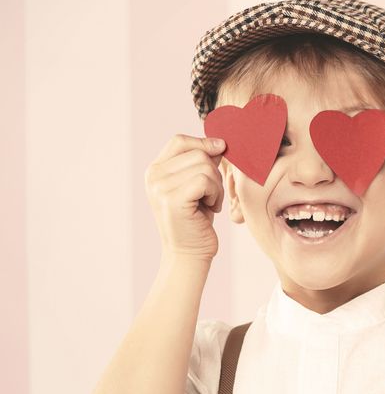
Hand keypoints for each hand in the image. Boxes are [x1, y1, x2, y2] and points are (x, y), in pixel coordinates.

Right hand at [145, 134, 225, 260]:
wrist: (189, 253)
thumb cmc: (196, 221)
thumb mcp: (196, 187)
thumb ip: (200, 164)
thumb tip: (219, 143)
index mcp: (155, 170)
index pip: (180, 140)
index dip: (204, 142)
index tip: (222, 149)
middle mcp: (153, 175)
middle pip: (197, 153)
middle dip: (214, 172)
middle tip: (211, 195)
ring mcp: (160, 186)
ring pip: (205, 166)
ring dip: (216, 186)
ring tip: (209, 203)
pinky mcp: (172, 198)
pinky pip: (205, 181)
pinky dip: (215, 194)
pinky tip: (210, 208)